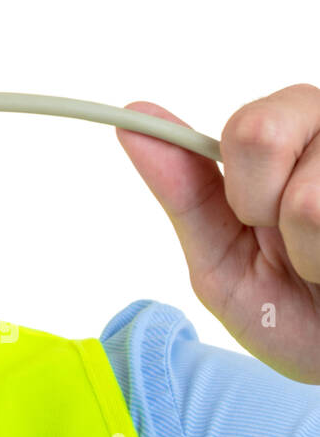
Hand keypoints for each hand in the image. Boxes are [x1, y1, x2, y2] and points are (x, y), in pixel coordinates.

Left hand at [117, 84, 319, 382]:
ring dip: (315, 254)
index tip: (254, 220)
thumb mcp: (223, 261)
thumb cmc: (294, 313)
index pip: (249, 127)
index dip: (245, 188)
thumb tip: (134, 123)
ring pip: (309, 201)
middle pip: (262, 134)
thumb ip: (183, 191)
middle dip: (265, 208)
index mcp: (285, 139)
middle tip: (293, 244)